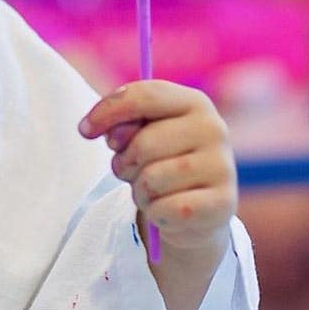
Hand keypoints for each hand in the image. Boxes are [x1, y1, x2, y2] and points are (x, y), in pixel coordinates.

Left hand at [79, 80, 236, 259]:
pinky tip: (166, 210)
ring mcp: (223, 167)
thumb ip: (121, 124)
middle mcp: (215, 129)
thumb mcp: (140, 135)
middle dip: (125, 162)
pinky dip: (155, 213)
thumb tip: (101, 130)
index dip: (108, 111)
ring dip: (140, 191)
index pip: (145, 96)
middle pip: (144, 143)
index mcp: (195, 102)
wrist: (196, 209)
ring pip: (152, 180)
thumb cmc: (161, 161)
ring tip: (151, 191)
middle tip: (131, 170)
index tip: (84, 130)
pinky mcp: (224, 204)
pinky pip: (165, 209)